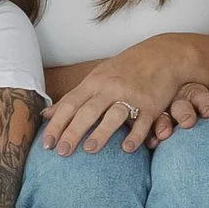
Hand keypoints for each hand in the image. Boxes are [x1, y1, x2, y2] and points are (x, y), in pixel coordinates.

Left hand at [42, 38, 199, 155]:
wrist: (162, 55)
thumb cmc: (125, 69)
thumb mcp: (96, 78)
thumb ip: (74, 97)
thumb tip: (46, 114)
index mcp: (94, 82)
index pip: (69, 104)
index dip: (57, 124)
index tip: (46, 144)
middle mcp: (110, 88)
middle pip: (87, 111)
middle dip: (73, 131)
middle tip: (61, 152)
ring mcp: (131, 96)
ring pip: (113, 115)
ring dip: (101, 132)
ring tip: (89, 150)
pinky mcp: (151, 104)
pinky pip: (142, 122)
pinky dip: (135, 135)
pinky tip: (127, 148)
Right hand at [154, 83, 208, 144]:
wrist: (169, 98)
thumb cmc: (199, 103)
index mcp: (197, 94)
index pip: (203, 96)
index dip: (206, 103)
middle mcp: (179, 101)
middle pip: (182, 105)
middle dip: (185, 113)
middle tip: (188, 122)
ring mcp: (163, 112)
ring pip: (163, 117)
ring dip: (164, 124)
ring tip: (164, 135)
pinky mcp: (149, 122)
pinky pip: (147, 128)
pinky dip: (149, 135)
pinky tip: (151, 143)